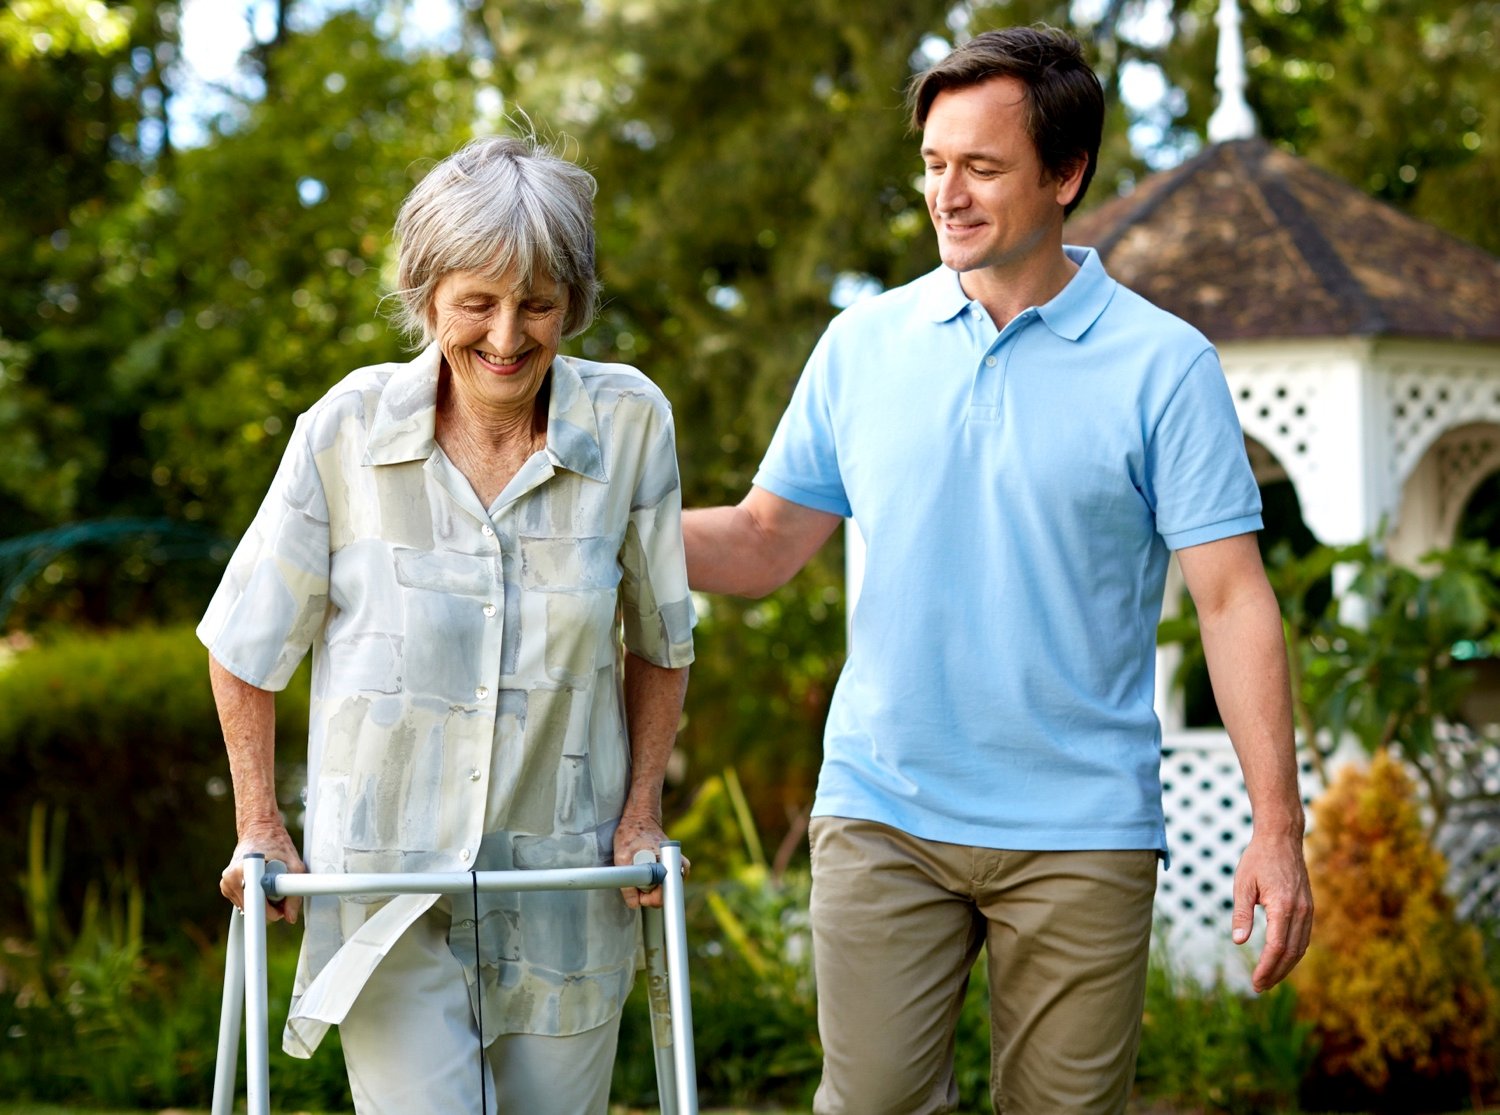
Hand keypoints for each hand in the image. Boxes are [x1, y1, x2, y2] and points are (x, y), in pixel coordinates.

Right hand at [220, 820, 306, 925]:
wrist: (259, 829)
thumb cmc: (276, 843)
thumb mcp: (294, 864)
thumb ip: (295, 891)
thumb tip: (290, 917)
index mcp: (244, 869)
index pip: (254, 903)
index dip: (269, 911)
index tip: (278, 914)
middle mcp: (230, 877)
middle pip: (252, 908)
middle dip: (270, 906)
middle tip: (281, 890)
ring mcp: (226, 883)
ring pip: (247, 908)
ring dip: (262, 903)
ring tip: (270, 882)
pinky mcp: (225, 887)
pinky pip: (243, 902)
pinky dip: (254, 898)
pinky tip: (260, 883)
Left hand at [612, 807, 688, 909]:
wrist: (640, 817)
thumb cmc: (631, 833)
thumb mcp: (621, 858)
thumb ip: (627, 884)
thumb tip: (634, 904)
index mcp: (667, 864)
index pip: (664, 896)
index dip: (649, 899)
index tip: (639, 894)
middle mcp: (678, 865)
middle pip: (666, 894)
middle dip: (650, 894)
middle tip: (636, 881)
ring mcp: (679, 864)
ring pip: (666, 888)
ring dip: (652, 887)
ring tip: (640, 873)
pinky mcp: (676, 863)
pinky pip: (668, 881)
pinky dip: (656, 881)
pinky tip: (647, 872)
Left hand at [1231, 829, 1312, 992]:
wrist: (1281, 839)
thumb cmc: (1257, 859)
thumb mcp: (1242, 885)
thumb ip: (1242, 914)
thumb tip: (1238, 942)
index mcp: (1283, 906)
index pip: (1277, 947)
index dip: (1267, 968)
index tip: (1255, 982)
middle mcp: (1301, 911)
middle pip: (1292, 953)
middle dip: (1276, 973)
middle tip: (1259, 987)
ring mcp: (1308, 910)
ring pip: (1301, 948)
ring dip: (1286, 967)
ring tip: (1268, 979)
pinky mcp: (1309, 908)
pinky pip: (1304, 937)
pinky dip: (1293, 953)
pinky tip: (1280, 960)